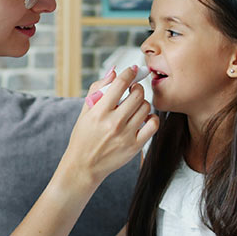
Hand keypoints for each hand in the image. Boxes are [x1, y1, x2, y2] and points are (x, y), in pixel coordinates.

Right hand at [61, 66, 158, 190]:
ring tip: (135, 105)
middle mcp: (113, 123)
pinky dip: (151, 117)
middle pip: (137, 94)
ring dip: (142, 102)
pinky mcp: (135, 146)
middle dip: (136, 87)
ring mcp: (126, 135)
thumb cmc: (83, 136)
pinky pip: (153, 124)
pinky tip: (143, 118)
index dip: (128, 73)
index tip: (131, 70)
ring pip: (145, 107)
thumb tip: (114, 71)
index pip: (120, 84)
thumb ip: (98, 88)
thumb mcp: (85, 111)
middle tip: (133, 90)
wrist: (84, 165)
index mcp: (99, 112)